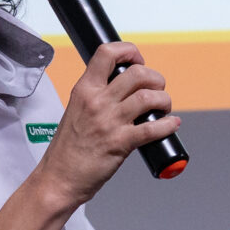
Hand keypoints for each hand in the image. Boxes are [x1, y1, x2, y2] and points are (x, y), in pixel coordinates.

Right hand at [34, 41, 179, 209]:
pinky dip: (169, 125)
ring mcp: (109, 122)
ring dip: (164, 100)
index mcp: (84, 90)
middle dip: (155, 78)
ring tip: (164, 108)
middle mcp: (97, 102)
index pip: (107, 53)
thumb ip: (97, 97)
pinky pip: (153, 128)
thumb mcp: (75, 110)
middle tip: (157, 89)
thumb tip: (125, 89)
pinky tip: (171, 125)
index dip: (129, 51)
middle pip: (137, 73)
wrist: (58, 178)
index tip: (138, 60)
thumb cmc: (67, 149)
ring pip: (149, 97)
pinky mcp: (120, 143)